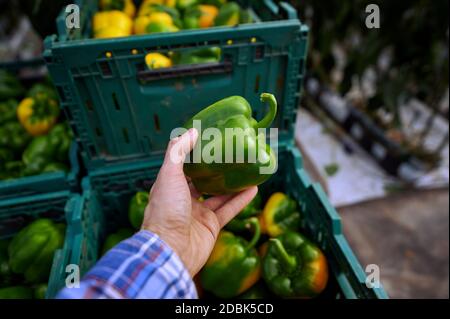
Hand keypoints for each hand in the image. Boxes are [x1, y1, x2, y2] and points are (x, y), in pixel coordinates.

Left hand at [142, 128, 257, 275]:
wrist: (171, 250)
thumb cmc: (165, 210)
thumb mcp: (168, 174)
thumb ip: (178, 151)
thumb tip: (192, 131)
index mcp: (170, 186)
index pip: (183, 167)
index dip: (194, 155)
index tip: (209, 142)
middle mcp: (184, 200)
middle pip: (203, 181)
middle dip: (216, 170)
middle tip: (231, 155)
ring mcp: (198, 214)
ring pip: (219, 195)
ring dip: (233, 184)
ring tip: (247, 170)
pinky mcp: (212, 227)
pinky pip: (229, 210)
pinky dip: (241, 200)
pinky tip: (254, 189)